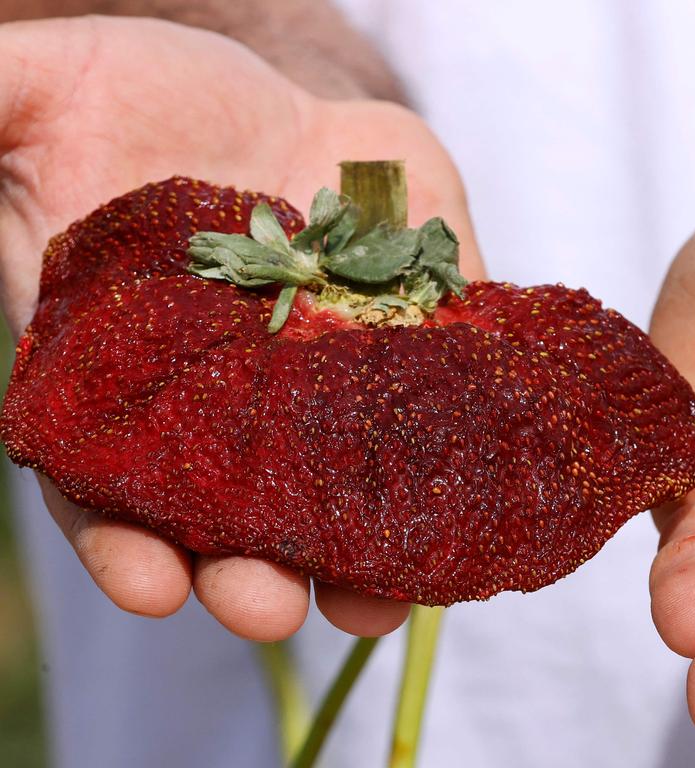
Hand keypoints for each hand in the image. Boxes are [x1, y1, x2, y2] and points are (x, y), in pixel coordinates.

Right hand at [0, 16, 482, 640]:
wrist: (276, 91)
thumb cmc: (143, 94)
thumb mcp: (45, 92)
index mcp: (133, 372)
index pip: (116, 486)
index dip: (126, 542)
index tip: (150, 585)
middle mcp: (235, 401)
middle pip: (237, 516)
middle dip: (249, 571)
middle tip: (264, 605)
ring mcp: (335, 380)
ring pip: (345, 495)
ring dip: (360, 559)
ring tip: (373, 603)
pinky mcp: (424, 338)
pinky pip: (442, 412)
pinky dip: (457, 461)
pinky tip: (466, 512)